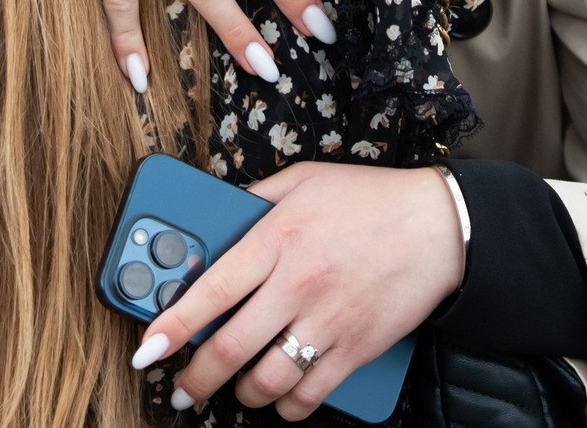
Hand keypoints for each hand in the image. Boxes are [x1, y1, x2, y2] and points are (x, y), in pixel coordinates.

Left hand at [131, 163, 465, 420]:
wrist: (439, 225)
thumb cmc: (369, 199)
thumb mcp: (303, 180)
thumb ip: (254, 200)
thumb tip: (216, 221)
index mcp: (278, 238)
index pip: (211, 290)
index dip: (171, 326)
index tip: (147, 348)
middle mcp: (298, 284)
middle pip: (230, 348)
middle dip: (195, 377)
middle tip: (181, 387)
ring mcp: (328, 321)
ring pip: (267, 380)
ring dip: (241, 394)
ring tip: (233, 389)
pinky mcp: (357, 349)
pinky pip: (311, 395)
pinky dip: (288, 407)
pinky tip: (279, 399)